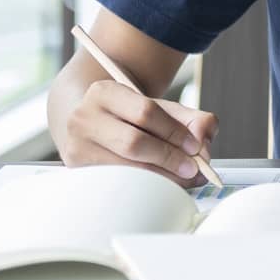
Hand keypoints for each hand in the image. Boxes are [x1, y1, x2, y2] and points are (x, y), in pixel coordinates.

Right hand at [60, 80, 218, 186]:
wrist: (92, 123)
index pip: (145, 112)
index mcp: (104, 92)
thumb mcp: (163, 109)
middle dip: (169, 158)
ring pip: (124, 169)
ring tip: (182, 179)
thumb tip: (204, 141)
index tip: (196, 147)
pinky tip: (162, 185)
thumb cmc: (132, 117)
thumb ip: (194, 120)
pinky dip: (145, 187)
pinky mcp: (78, 172)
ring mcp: (76, 148)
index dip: (174, 132)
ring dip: (161, 177)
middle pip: (133, 143)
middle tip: (193, 169)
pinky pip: (117, 184)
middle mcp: (83, 118)